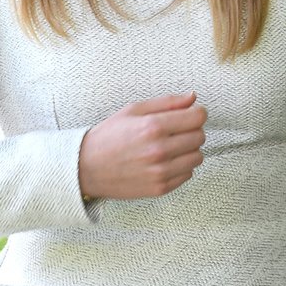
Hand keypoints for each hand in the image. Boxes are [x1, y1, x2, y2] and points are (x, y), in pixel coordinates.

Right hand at [76, 92, 205, 200]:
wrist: (86, 167)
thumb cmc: (109, 136)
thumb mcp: (133, 110)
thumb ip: (166, 103)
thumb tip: (193, 98)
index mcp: (153, 127)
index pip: (198, 117)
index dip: (196, 113)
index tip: (189, 115)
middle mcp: (159, 150)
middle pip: (200, 137)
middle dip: (192, 131)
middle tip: (176, 131)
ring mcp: (160, 171)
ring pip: (197, 157)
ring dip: (189, 150)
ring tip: (171, 147)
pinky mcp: (160, 188)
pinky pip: (188, 174)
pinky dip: (181, 167)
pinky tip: (165, 161)